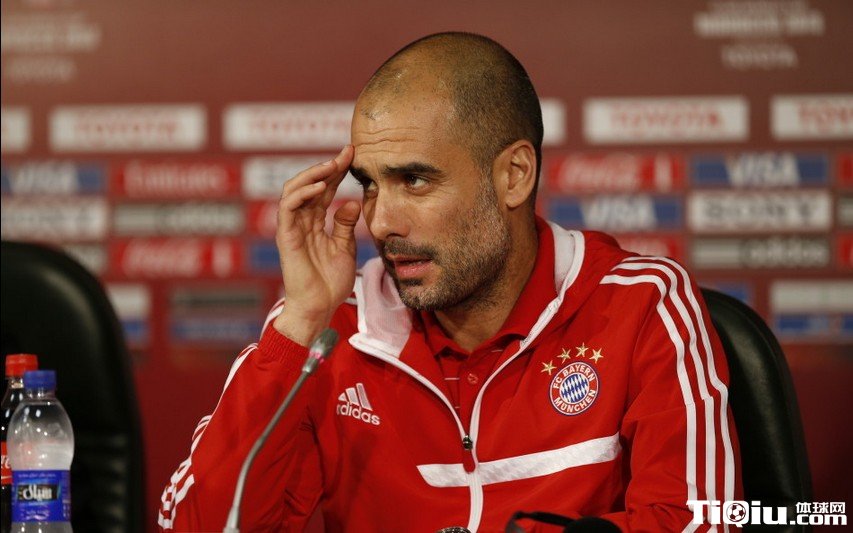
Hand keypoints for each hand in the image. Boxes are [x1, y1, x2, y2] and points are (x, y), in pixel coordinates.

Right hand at [272, 145, 359, 344]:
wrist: (319, 307)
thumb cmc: (330, 282)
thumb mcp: (345, 247)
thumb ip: (345, 224)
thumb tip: (352, 202)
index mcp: (315, 222)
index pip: (325, 189)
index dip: (337, 171)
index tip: (355, 155)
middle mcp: (302, 221)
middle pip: (311, 184)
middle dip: (328, 166)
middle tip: (348, 152)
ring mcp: (292, 227)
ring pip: (294, 190)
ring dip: (312, 174)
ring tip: (332, 165)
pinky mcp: (286, 236)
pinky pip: (288, 208)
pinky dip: (301, 195)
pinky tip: (319, 188)